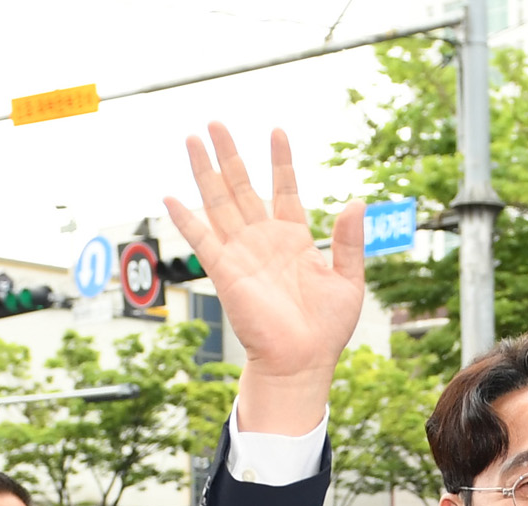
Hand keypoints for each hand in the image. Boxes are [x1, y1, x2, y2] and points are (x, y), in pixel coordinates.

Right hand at [166, 124, 366, 434]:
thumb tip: (357, 201)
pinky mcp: (225, 271)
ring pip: (218, 202)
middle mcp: (264, 240)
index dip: (280, 160)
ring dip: (204, 172)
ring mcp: (242, 252)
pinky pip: (201, 239)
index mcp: (294, 238)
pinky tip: (170, 197)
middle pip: (241, 186)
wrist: (303, 361)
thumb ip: (349, 240)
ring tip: (193, 139)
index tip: (276, 131)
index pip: (284, 188)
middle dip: (229, 155)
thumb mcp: (348, 280)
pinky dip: (185, 219)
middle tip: (215, 122)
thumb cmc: (327, 329)